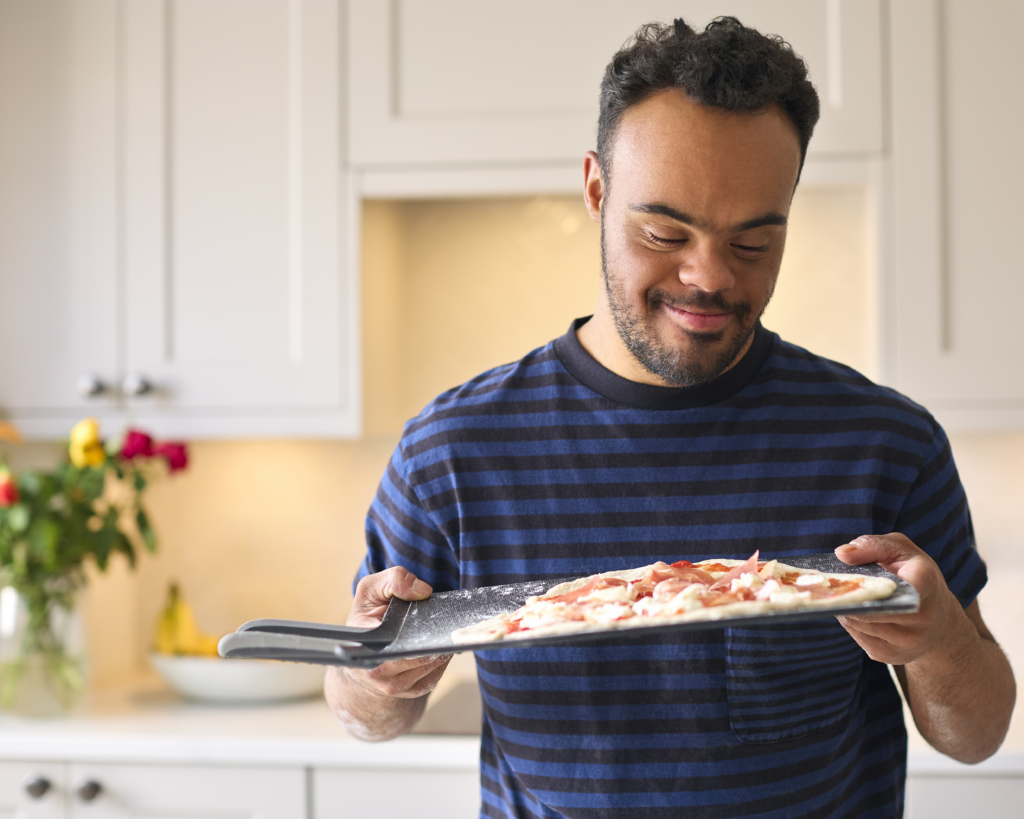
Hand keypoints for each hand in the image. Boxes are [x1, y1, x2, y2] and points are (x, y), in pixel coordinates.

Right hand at [342, 567, 452, 699]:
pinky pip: (432, 679)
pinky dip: (441, 663)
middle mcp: (374, 669)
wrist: (362, 651)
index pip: (392, 640)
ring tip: (444, 634)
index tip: (429, 620)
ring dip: (441, 651)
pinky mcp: (405, 692)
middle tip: (447, 625)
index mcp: (363, 640)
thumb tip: (423, 591)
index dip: (414, 631)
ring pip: (427, 667)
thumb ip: (395, 579)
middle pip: (416, 655)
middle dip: (433, 640)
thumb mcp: (373, 588)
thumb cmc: (368, 616)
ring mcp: (389, 685)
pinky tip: (441, 649)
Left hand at [833, 533, 973, 666]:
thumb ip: (874, 546)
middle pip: (867, 608)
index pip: (892, 587)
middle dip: (844, 596)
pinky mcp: (891, 656)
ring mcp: (907, 641)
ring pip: (857, 623)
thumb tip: (842, 554)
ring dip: (844, 609)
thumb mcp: (902, 551)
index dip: (865, 584)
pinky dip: (850, 622)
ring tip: (838, 595)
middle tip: (827, 584)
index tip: (846, 577)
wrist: (940, 623)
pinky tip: (853, 610)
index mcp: (924, 585)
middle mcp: (921, 618)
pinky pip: (857, 636)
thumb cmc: (917, 578)